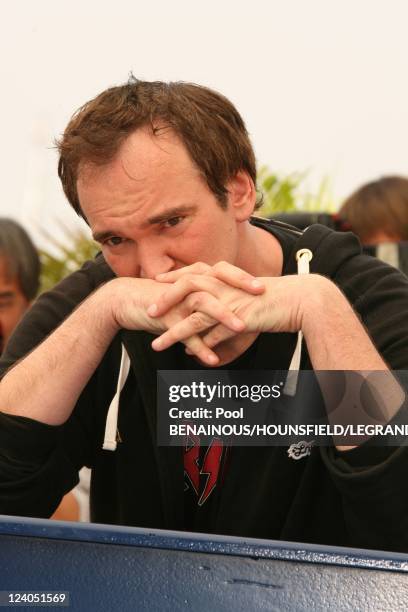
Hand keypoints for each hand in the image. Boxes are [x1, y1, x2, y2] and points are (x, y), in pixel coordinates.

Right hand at [100, 276, 247, 365]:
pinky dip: (199, 346)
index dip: (243, 277)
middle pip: (217, 282)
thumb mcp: (187, 297)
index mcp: (196, 279)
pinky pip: (184, 332)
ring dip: (223, 317)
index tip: (265, 285)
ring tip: (241, 329)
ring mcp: (177, 301)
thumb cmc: (161, 300)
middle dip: (239, 288)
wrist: (126, 302)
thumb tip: (231, 307)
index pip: (224, 272)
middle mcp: (188, 286)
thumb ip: (208, 299)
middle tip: (260, 296)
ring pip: (203, 305)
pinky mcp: (165, 317)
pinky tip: (212, 360)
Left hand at [149, 268, 318, 351]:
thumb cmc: (278, 298)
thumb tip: (216, 321)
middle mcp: (226, 287)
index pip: (195, 273)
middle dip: (165, 300)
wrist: (303, 300)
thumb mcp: (249, 298)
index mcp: (227, 277)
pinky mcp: (240, 319)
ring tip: (156, 345)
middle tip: (148, 311)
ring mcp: (231, 303)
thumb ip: (230, 307)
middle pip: (186, 289)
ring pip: (194, 317)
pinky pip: (214, 335)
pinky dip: (201, 346)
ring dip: (173, 332)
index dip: (175, 277)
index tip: (158, 281)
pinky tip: (190, 356)